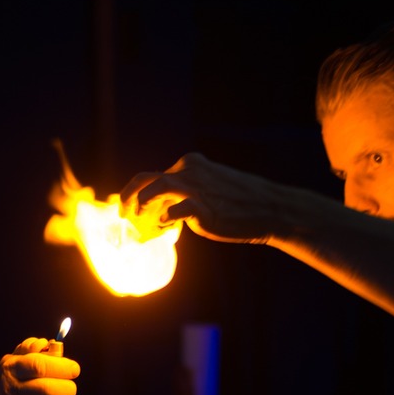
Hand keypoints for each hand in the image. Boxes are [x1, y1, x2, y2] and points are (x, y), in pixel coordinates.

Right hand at [0, 341, 80, 394]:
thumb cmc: (11, 385)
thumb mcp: (13, 363)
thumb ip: (30, 349)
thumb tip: (46, 344)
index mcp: (10, 371)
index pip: (38, 365)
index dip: (61, 366)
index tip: (74, 369)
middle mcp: (11, 394)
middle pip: (48, 390)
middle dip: (68, 387)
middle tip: (70, 387)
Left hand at [121, 153, 301, 243]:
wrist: (270, 209)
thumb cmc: (241, 204)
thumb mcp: (212, 190)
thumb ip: (188, 195)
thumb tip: (166, 213)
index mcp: (190, 164)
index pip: (153, 176)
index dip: (138, 195)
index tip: (134, 212)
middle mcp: (188, 171)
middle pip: (144, 179)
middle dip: (127, 198)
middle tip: (123, 215)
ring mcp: (195, 187)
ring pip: (154, 189)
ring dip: (140, 208)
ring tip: (137, 225)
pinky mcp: (202, 206)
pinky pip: (172, 211)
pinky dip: (164, 221)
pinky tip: (167, 230)